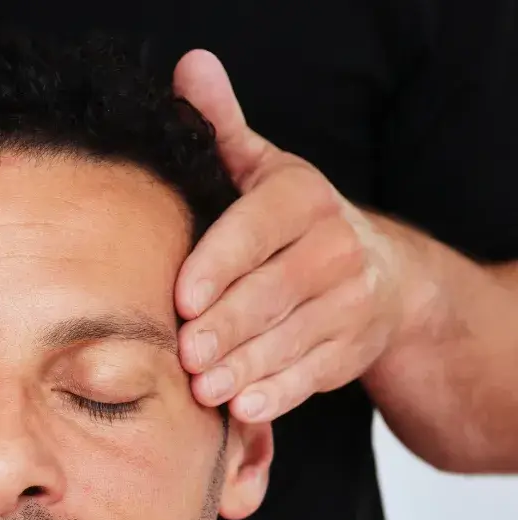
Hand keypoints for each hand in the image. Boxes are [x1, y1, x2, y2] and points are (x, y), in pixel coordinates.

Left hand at [173, 51, 407, 421]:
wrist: (380, 274)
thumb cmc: (291, 224)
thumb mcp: (261, 172)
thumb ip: (222, 130)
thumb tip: (189, 69)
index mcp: (303, 199)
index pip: (258, 230)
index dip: (220, 265)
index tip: (182, 298)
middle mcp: (334, 248)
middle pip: (272, 293)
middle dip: (226, 327)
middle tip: (185, 354)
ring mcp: (348, 302)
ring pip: (291, 339)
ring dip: (246, 368)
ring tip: (204, 388)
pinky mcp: (349, 349)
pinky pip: (311, 375)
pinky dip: (277, 394)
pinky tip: (244, 408)